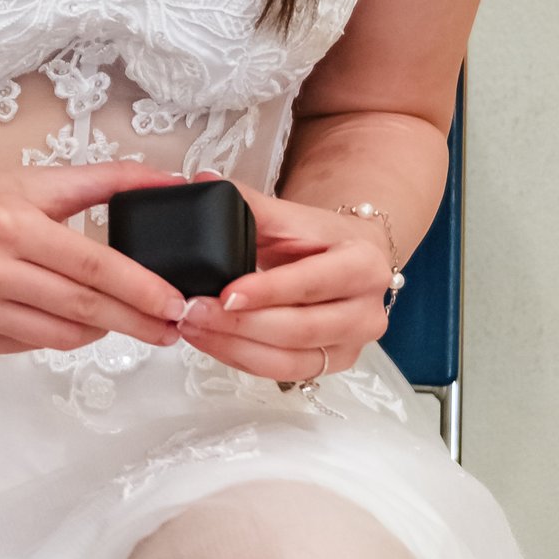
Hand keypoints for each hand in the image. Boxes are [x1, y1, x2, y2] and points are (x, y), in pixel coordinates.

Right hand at [0, 160, 190, 355]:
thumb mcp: (33, 179)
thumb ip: (105, 181)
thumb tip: (168, 181)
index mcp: (10, 225)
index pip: (93, 266)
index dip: (142, 289)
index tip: (177, 302)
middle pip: (84, 309)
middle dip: (138, 321)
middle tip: (174, 326)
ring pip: (62, 336)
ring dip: (102, 329)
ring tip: (125, 318)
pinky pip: (33, 344)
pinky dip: (59, 333)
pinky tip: (66, 315)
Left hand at [180, 191, 396, 386]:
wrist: (348, 259)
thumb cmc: (318, 239)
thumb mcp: (291, 215)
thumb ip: (249, 204)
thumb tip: (202, 185)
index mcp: (364, 265)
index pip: (312, 283)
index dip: (267, 292)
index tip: (225, 293)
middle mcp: (367, 312)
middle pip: (299, 329)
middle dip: (239, 324)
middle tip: (192, 311)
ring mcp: (351, 345)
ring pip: (288, 360)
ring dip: (233, 347)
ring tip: (191, 326)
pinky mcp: (331, 365)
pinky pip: (280, 373)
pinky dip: (240, 359)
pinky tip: (210, 341)